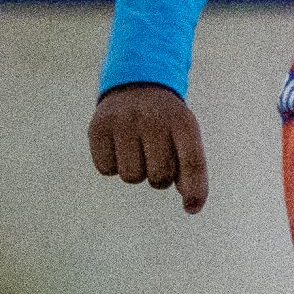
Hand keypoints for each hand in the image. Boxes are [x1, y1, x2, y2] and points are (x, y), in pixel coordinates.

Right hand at [89, 83, 209, 212]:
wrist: (135, 84)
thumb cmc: (165, 123)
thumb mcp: (184, 136)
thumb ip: (191, 169)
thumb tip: (191, 207)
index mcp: (182, 121)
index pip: (192, 162)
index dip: (195, 190)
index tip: (190, 208)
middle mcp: (153, 118)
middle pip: (159, 177)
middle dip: (159, 177)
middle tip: (155, 155)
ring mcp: (123, 121)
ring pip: (131, 177)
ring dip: (135, 172)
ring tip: (136, 150)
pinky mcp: (98, 127)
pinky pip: (106, 169)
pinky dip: (112, 165)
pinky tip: (117, 145)